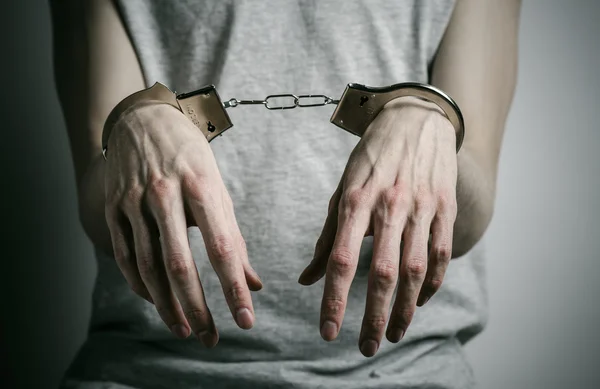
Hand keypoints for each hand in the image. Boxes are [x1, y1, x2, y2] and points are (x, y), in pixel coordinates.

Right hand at [104, 102, 261, 346]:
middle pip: (180, 264)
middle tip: (211, 337)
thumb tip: (252, 281)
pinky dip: (141, 285)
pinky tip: (156, 302)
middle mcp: (165, 194)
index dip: (234, 287)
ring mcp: (134, 202)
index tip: (245, 319)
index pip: (222, 247)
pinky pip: (124, 256)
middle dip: (197, 307)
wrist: (143, 120)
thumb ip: (234, 236)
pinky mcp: (113, 208)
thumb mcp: (218, 188)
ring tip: (185, 329)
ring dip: (167, 305)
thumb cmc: (190, 157)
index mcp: (201, 186)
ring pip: (149, 265)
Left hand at [298, 97, 457, 356]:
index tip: (328, 331)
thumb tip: (307, 279)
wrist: (415, 119)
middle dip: (375, 317)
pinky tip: (420, 302)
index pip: (343, 260)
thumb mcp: (342, 189)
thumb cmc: (371, 157)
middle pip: (384, 273)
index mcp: (356, 201)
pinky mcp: (444, 208)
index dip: (335, 299)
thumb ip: (328, 237)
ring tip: (394, 334)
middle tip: (366, 347)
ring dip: (406, 308)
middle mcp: (390, 206)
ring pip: (416, 269)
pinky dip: (433, 283)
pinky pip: (442, 253)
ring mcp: (422, 208)